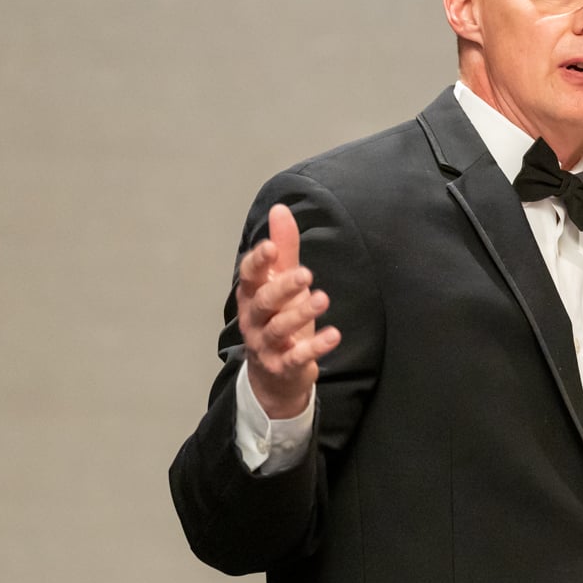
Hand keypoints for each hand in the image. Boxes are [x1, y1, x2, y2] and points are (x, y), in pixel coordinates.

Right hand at [237, 203, 341, 419]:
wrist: (275, 374)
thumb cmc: (279, 318)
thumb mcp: (282, 282)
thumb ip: (284, 249)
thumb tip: (280, 209)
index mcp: (251, 295)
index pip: (249, 276)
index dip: (258, 262)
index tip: (271, 248)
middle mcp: (254, 319)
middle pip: (263, 302)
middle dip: (283, 287)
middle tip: (307, 274)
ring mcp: (266, 345)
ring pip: (278, 329)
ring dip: (300, 314)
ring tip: (323, 299)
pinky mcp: (282, 367)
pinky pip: (296, 358)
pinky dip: (314, 347)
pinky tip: (334, 335)